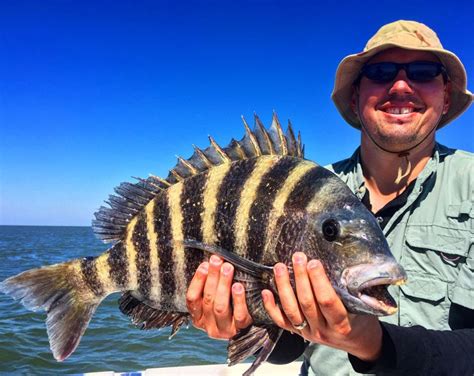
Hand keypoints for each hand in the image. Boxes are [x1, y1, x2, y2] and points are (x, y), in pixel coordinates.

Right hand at [186, 255, 252, 338]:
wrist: (249, 328)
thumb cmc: (228, 306)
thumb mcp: (214, 299)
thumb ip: (211, 285)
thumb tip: (211, 262)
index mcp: (198, 318)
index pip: (192, 299)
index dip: (197, 281)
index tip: (204, 265)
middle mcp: (209, 326)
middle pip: (208, 300)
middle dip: (212, 278)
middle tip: (217, 261)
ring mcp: (224, 330)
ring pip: (220, 307)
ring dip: (223, 285)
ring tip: (227, 268)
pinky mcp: (240, 329)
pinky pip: (239, 314)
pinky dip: (238, 299)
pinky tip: (238, 286)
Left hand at [262, 252, 382, 361]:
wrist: (358, 341)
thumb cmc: (361, 318)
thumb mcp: (362, 306)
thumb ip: (349, 290)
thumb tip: (337, 262)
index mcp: (341, 324)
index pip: (327, 300)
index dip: (319, 281)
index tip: (314, 262)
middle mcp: (322, 330)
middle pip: (307, 302)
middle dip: (301, 277)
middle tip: (297, 257)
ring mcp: (308, 333)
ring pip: (291, 310)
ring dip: (283, 287)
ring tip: (280, 267)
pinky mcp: (298, 333)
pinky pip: (281, 321)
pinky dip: (271, 307)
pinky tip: (265, 291)